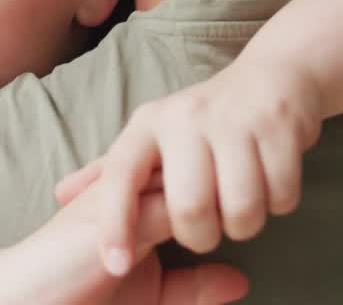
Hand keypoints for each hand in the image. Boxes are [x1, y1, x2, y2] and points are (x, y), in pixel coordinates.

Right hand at [0, 176, 246, 304]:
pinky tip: (233, 206)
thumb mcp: (153, 293)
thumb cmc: (81, 293)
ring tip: (260, 184)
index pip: (192, 169)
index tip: (266, 158)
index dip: (229, 162)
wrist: (28, 298)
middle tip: (274, 156)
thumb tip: (241, 280)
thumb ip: (194, 284)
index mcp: (135, 198)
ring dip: (222, 182)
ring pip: (184, 174)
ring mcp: (119, 198)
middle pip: (192, 160)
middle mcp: (127, 187)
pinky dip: (202, 203)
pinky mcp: (111, 218)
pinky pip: (167, 204)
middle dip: (231, 158)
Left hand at [56, 60, 322, 273]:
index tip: (114, 266)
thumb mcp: (150, 136)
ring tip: (242, 208)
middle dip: (202, 236)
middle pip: (189, 208)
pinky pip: (281, 195)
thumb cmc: (201, 120)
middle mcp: (185, 118)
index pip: (120, 177)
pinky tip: (271, 186)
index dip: (114, 224)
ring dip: (245, 224)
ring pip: (240, 208)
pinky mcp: (278, 127)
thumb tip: (61, 193)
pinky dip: (279, 204)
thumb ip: (110, 170)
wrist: (272, 77)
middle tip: (209, 229)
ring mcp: (234, 120)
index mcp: (147, 125)